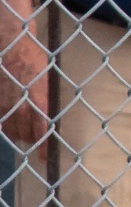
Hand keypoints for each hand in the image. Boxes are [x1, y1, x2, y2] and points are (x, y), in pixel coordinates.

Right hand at [0, 18, 48, 145]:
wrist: (13, 47)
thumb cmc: (36, 63)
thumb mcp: (48, 84)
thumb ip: (47, 104)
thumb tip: (50, 120)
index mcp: (39, 103)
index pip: (43, 133)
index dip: (44, 149)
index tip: (45, 159)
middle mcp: (21, 107)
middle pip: (26, 136)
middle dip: (32, 138)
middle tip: (37, 136)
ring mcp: (5, 105)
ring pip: (11, 131)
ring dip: (18, 131)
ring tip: (23, 125)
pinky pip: (1, 120)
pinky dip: (6, 122)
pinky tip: (11, 117)